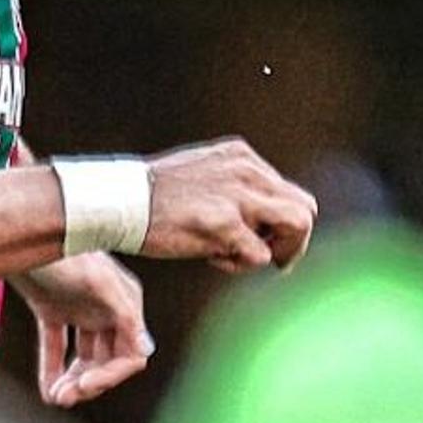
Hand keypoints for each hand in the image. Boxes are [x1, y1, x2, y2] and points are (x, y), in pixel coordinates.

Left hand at [17, 252, 153, 406]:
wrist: (20, 227)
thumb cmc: (62, 251)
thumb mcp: (97, 282)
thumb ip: (124, 315)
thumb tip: (145, 351)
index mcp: (125, 303)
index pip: (132, 355)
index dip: (111, 377)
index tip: (82, 388)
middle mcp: (107, 308)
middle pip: (109, 360)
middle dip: (90, 382)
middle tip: (64, 397)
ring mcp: (80, 308)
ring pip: (85, 358)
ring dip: (73, 381)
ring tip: (56, 397)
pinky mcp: (52, 307)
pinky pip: (58, 346)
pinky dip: (53, 370)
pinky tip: (47, 390)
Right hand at [138, 138, 315, 272]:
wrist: (118, 202)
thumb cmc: (154, 197)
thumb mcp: (203, 175)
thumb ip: (234, 187)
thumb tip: (260, 216)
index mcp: (242, 157)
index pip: (288, 193)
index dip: (279, 224)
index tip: (259, 240)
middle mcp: (247, 171)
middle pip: (304, 209)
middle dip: (292, 242)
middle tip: (271, 260)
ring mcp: (238, 196)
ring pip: (297, 226)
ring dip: (279, 253)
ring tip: (240, 259)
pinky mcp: (224, 223)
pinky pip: (260, 255)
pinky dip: (240, 265)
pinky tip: (211, 259)